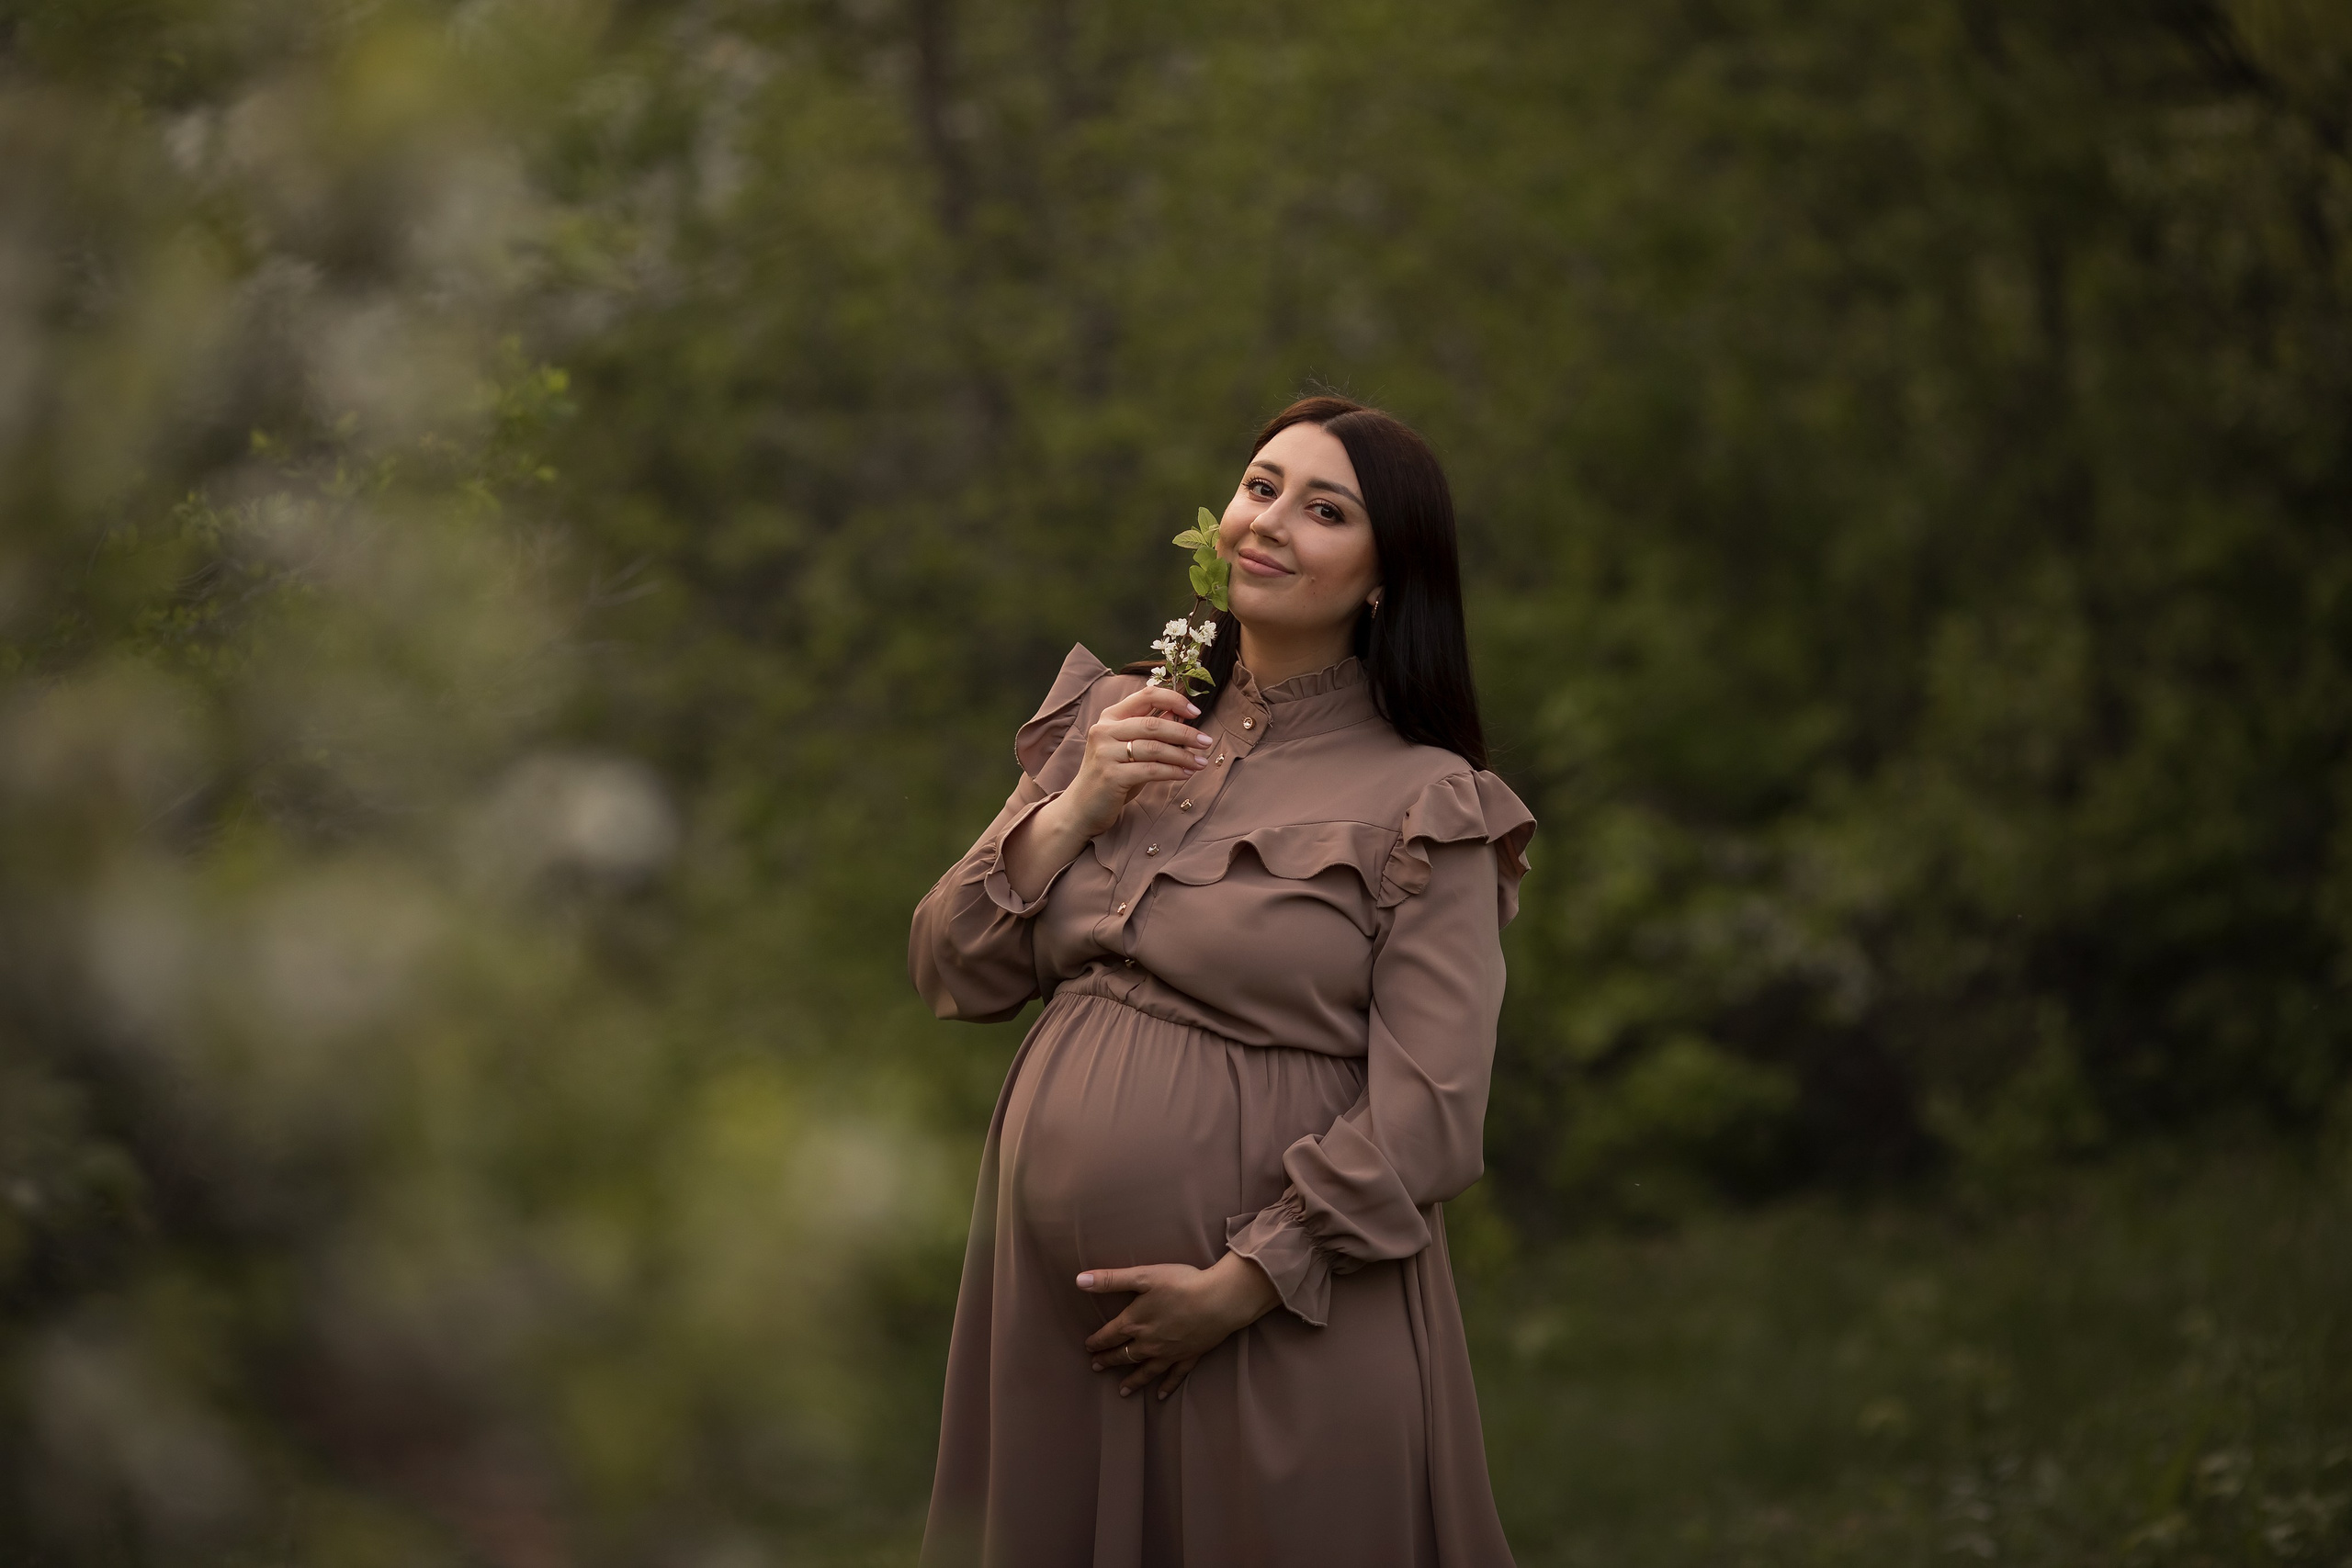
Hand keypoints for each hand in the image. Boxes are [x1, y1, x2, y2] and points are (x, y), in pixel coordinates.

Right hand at [1057, 684, 1215, 838]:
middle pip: (1153, 724)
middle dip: (1185, 733)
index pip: (1146, 696)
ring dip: (1183, 755)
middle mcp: (1104, 730)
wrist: (1081, 808)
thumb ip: (1151, 731)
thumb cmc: (1112, 775)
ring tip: (1200, 763)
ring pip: (1154, 748)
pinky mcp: (1111, 775)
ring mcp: (1105, 752)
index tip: (1195, 712)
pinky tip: (1186, 774)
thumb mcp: (1130, 748)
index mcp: (1110, 717)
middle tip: (1207, 742)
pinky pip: (1150, 770)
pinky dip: (1172, 771)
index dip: (1174, 700)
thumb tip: (1180, 715)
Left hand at [1077, 1252, 1281, 1399]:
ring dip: (1132, 1381)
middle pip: (1124, 1355)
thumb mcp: (1143, 1275)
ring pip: (1145, 1371)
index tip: (1088, 1347)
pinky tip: (1160, 1395)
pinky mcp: (1189, 1356)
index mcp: (1135, 1322)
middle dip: (1109, 1361)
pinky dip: (1166, 1386)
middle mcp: (1149, 1343)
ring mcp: (1169, 1353)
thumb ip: (1111, 1280)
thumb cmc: (1182, 1283)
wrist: (1220, 1300)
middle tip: (1096, 1367)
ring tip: (1122, 1392)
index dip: (1097, 1342)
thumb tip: (1079, 1280)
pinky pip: (1174, 1376)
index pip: (1109, 1335)